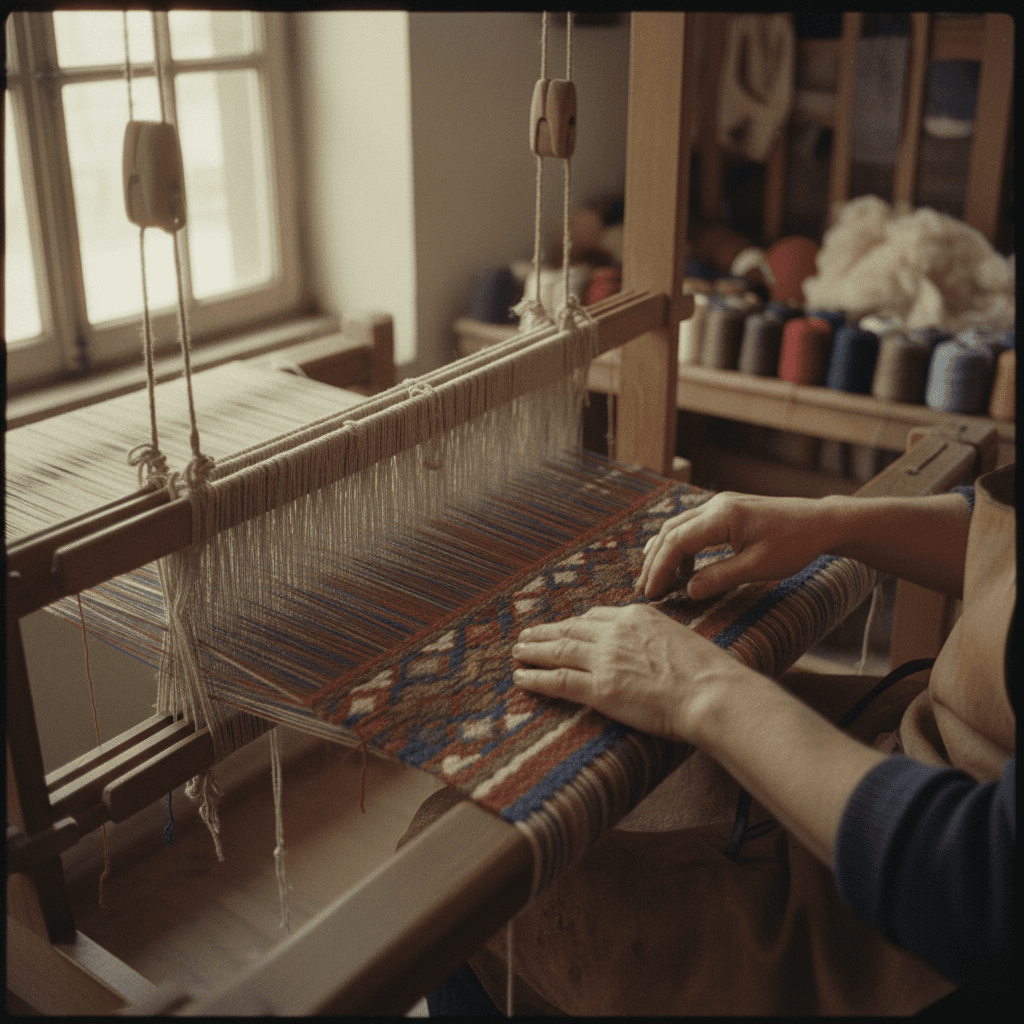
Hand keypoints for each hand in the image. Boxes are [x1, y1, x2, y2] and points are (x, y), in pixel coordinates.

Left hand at [512, 604, 759, 742]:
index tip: (564, 627)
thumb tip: (652, 650)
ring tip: (517, 652)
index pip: (597, 616)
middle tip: (527, 635)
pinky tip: (522, 678)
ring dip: (534, 651)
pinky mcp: (601, 689)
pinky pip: (559, 681)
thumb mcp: (680, 639)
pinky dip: (537, 678)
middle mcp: (616, 632)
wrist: (711, 692)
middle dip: (546, 632)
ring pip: (559, 650)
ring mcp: (606, 659)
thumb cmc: (708, 673)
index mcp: (637, 616)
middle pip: (571, 628)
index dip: (575, 623)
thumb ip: (657, 639)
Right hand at [638, 492, 836, 600]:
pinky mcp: (726, 511)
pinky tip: (680, 567)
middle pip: (670, 532)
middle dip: (654, 562)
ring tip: (657, 581)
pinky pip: (692, 527)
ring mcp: (720, 505)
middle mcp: (716, 505)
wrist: (822, 522)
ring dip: (664, 554)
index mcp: (722, 516)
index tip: (650, 594)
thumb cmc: (796, 544)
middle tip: (644, 590)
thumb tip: (688, 591)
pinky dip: (681, 547)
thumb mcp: (759, 567)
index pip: (677, 542)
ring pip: (678, 527)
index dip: (659, 569)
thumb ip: (720, 577)